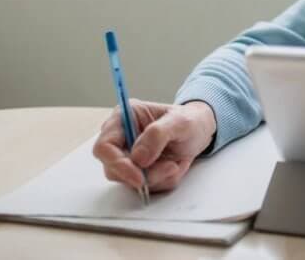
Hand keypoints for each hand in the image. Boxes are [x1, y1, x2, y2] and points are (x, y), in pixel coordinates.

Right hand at [92, 99, 216, 192]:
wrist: (201, 131)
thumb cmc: (190, 120)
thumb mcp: (180, 122)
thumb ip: (157, 135)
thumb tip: (138, 158)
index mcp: (125, 117)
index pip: (104, 146)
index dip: (117, 164)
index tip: (138, 176)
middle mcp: (122, 137)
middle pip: (113, 168)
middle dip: (143, 174)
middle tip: (169, 168)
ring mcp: (129, 156)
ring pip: (130, 181)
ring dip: (156, 177)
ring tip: (176, 163)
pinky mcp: (139, 171)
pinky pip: (146, 186)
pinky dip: (163, 180)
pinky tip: (175, 166)